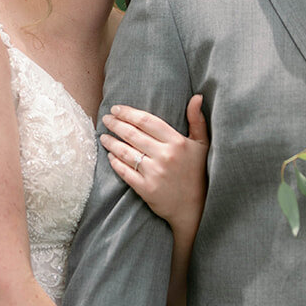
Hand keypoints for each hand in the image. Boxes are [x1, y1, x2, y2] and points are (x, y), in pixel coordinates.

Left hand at [100, 95, 208, 240]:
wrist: (195, 208)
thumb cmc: (198, 173)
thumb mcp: (202, 144)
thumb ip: (197, 120)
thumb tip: (197, 97)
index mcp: (177, 142)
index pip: (147, 121)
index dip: (129, 113)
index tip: (117, 109)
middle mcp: (165, 156)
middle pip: (133, 134)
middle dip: (116, 124)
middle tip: (106, 118)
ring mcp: (155, 173)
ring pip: (126, 152)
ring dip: (111, 142)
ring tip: (103, 136)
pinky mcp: (146, 189)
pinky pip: (125, 172)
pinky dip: (115, 163)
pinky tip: (110, 156)